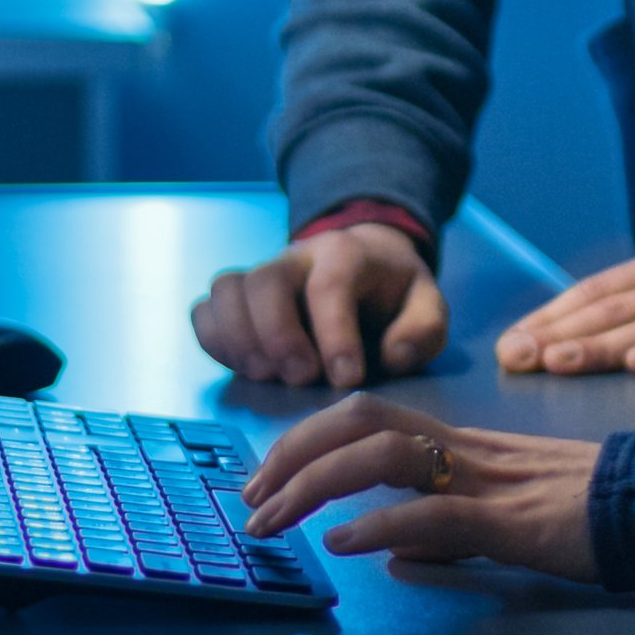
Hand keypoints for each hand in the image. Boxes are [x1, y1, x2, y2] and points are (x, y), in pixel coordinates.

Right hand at [190, 222, 446, 388]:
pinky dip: (215, 341)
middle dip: (279, 335)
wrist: (364, 265)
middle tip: (301, 380)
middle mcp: (296, 259)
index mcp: (346, 255)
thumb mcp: (427, 306)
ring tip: (265, 377)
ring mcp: (260, 276)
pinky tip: (243, 369)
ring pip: (227, 289)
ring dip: (239, 339)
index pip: (331, 284)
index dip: (335, 333)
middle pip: (266, 281)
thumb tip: (395, 355)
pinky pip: (206, 310)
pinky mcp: (237, 300)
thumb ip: (423, 329)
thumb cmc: (393, 295)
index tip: (347, 379)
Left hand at [238, 394, 600, 579]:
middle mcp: (463, 448)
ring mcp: (486, 478)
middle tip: (250, 499)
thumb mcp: (501, 518)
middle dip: (292, 452)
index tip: (264, 478)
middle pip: (359, 418)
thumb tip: (387, 552)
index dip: (306, 439)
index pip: (366, 416)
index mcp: (460, 444)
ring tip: (275, 519)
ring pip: (383, 452)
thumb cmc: (588, 512)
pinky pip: (435, 511)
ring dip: (315, 483)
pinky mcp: (512, 519)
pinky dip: (381, 521)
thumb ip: (443, 526)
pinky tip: (345, 542)